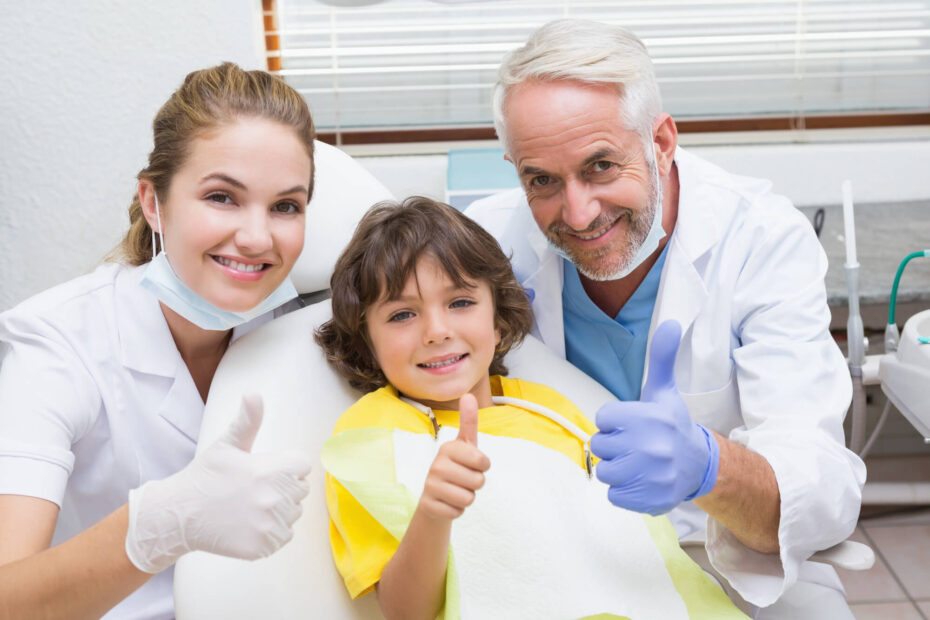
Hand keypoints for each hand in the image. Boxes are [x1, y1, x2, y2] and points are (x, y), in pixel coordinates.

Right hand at [125, 394, 311, 572]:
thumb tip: (254, 394)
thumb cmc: (205, 476)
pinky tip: (248, 525)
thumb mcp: (226, 444)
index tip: (263, 471)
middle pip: (300, 492)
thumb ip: (248, 420)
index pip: (302, 466)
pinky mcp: (263, 547)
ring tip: (248, 508)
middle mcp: (275, 498)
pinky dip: (270, 534)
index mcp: (272, 470)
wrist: (180, 515)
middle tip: (251, 490)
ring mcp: (270, 525)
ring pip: (292, 515)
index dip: (285, 467)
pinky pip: (282, 537)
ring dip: (277, 512)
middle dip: (282, 489)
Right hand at [417, 394, 489, 520]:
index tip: (473, 463)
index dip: (483, 466)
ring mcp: (430, 486)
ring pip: (469, 498)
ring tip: (455, 489)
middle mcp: (437, 465)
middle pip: (478, 482)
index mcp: (448, 448)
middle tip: (463, 479)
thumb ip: (468, 421)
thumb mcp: (465, 444)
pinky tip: (447, 502)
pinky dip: (457, 510)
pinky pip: (458, 512)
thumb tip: (468, 394)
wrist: (434, 495)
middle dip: (476, 483)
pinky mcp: (428, 506)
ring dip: (467, 497)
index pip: (483, 461)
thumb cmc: (456, 466)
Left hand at [590, 320, 719, 514]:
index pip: (603, 419)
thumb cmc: (671, 424)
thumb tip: (671, 322)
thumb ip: (661, 357)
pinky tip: (640, 480)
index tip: (632, 424)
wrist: (699, 465)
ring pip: (605, 472)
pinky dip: (623, 490)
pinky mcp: (649, 500)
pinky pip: (613, 495)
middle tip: (634, 444)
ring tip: (636, 462)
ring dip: (617, 468)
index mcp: (651, 417)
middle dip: (613, 445)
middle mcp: (652, 447)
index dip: (614, 422)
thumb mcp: (663, 390)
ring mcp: (652, 476)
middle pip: (600, 446)